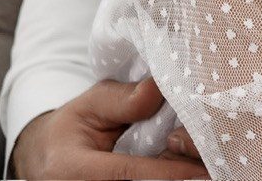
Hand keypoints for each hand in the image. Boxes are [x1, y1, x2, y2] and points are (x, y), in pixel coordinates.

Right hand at [10, 79, 207, 179]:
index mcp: (73, 170)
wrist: (48, 161)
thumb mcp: (89, 105)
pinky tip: (192, 169)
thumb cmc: (72, 130)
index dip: (169, 172)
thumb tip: (157, 89)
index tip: (204, 167)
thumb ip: (122, 100)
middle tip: (213, 161)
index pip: (128, 174)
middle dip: (181, 176)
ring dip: (180, 178)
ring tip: (206, 162)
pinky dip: (172, 178)